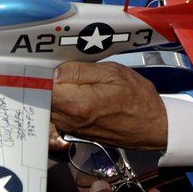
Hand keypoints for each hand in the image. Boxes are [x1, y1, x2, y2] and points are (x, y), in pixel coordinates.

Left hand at [51, 62, 167, 148]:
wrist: (152, 127)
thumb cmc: (137, 98)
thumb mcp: (113, 73)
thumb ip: (80, 71)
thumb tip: (54, 71)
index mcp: (77, 104)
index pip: (42, 86)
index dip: (40, 71)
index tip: (44, 60)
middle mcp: (68, 120)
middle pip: (41, 96)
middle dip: (44, 79)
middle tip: (53, 64)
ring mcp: (70, 128)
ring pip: (48, 104)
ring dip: (52, 90)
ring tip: (66, 75)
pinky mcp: (74, 131)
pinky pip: (58, 112)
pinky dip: (60, 99)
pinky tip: (73, 89)